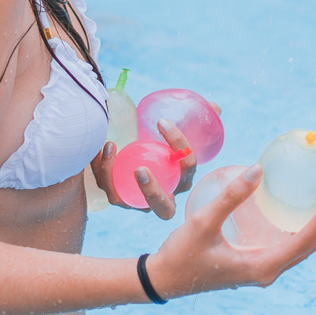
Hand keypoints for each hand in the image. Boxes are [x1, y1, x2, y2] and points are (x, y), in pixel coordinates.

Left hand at [88, 103, 219, 219]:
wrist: (137, 154)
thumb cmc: (164, 144)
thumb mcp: (177, 133)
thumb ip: (198, 119)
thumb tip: (215, 106)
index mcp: (182, 180)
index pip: (187, 169)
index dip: (180, 148)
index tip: (162, 122)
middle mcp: (162, 198)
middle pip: (162, 207)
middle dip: (152, 192)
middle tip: (140, 169)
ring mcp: (137, 202)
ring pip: (125, 201)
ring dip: (115, 178)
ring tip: (110, 148)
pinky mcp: (117, 197)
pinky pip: (107, 187)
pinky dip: (101, 168)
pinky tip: (99, 147)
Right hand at [144, 165, 315, 298]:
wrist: (165, 279)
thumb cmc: (182, 254)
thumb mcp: (203, 222)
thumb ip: (231, 196)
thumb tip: (258, 169)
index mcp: (263, 266)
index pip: (307, 239)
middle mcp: (268, 271)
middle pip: (310, 244)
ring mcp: (261, 270)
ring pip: (299, 247)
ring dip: (310, 222)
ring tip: (313, 194)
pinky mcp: (253, 265)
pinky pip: (284, 246)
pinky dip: (293, 228)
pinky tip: (285, 208)